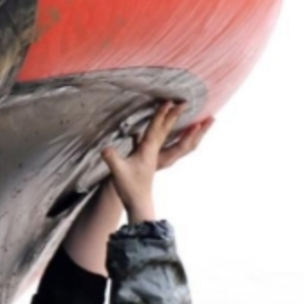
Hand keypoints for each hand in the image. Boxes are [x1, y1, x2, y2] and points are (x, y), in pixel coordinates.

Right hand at [102, 101, 208, 223]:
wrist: (138, 201)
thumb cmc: (129, 187)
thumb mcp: (118, 172)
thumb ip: (112, 159)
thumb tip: (105, 149)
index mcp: (148, 151)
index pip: (156, 129)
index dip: (161, 115)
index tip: (168, 101)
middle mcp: (155, 152)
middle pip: (167, 130)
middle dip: (175, 116)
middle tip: (185, 103)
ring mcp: (156, 156)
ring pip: (172, 138)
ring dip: (185, 129)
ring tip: (198, 121)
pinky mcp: (153, 160)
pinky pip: (167, 143)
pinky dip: (173, 137)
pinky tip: (170, 133)